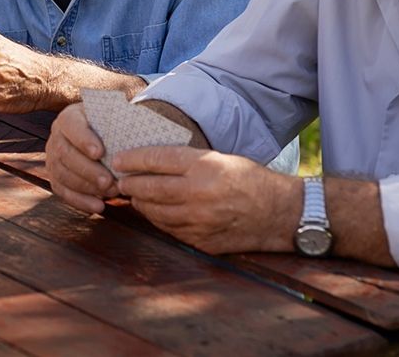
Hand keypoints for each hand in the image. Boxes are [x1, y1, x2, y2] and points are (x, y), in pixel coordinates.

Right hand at [46, 103, 118, 212]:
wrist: (102, 138)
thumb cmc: (111, 127)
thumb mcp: (113, 117)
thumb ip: (119, 119)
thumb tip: (135, 118)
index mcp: (69, 117)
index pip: (72, 125)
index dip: (83, 140)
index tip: (100, 152)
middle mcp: (57, 136)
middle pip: (65, 154)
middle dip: (88, 170)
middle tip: (109, 181)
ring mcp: (53, 158)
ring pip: (62, 174)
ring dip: (86, 187)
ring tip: (110, 193)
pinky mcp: (55, 177)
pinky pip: (62, 191)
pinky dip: (80, 201)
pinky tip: (98, 206)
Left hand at [115, 146, 300, 254]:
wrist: (280, 213)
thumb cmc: (250, 180)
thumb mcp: (221, 158)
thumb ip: (187, 161)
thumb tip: (151, 160)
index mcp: (205, 167)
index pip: (158, 159)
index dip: (133, 159)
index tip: (119, 159)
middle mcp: (199, 194)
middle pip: (150, 188)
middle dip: (130, 183)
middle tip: (120, 179)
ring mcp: (199, 221)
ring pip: (155, 212)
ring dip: (140, 203)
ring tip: (133, 195)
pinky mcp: (201, 241)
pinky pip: (168, 229)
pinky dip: (157, 219)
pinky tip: (153, 211)